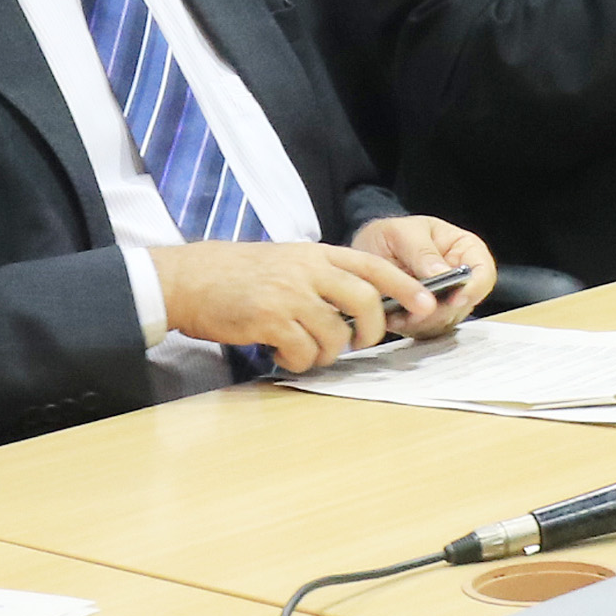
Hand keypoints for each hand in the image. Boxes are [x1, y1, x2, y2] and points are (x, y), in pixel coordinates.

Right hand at [155, 239, 431, 372]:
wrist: (189, 279)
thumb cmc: (237, 275)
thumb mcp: (287, 261)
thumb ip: (322, 277)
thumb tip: (361, 307)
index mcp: (316, 253)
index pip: (374, 266)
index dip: (405, 287)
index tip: (426, 305)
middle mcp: (308, 270)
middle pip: (366, 302)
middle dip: (370, 331)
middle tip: (358, 343)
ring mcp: (290, 294)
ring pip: (335, 335)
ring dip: (326, 352)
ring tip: (303, 348)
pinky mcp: (270, 319)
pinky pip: (303, 353)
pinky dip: (298, 361)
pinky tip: (279, 352)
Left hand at [350, 214, 497, 340]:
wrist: (366, 253)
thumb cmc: (389, 236)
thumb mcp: (402, 233)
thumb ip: (422, 251)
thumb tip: (442, 273)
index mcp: (464, 250)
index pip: (484, 272)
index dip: (475, 287)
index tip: (456, 297)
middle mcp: (460, 280)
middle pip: (465, 304)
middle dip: (441, 310)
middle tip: (417, 310)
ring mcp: (444, 303)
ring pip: (446, 322)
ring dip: (423, 322)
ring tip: (399, 312)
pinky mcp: (427, 321)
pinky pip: (426, 332)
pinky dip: (409, 329)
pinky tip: (393, 317)